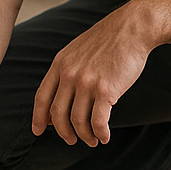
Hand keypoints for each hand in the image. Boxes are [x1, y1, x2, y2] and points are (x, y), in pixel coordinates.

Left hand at [31, 0, 151, 146]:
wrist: (132, 29)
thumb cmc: (108, 41)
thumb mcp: (77, 50)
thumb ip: (67, 70)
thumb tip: (61, 96)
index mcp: (60, 64)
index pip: (42, 97)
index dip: (38, 117)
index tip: (38, 130)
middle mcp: (69, 74)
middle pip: (57, 114)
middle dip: (63, 132)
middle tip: (71, 140)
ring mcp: (87, 82)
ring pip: (78, 121)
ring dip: (84, 136)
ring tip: (92, 140)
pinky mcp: (106, 90)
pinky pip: (98, 121)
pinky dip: (100, 133)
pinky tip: (104, 137)